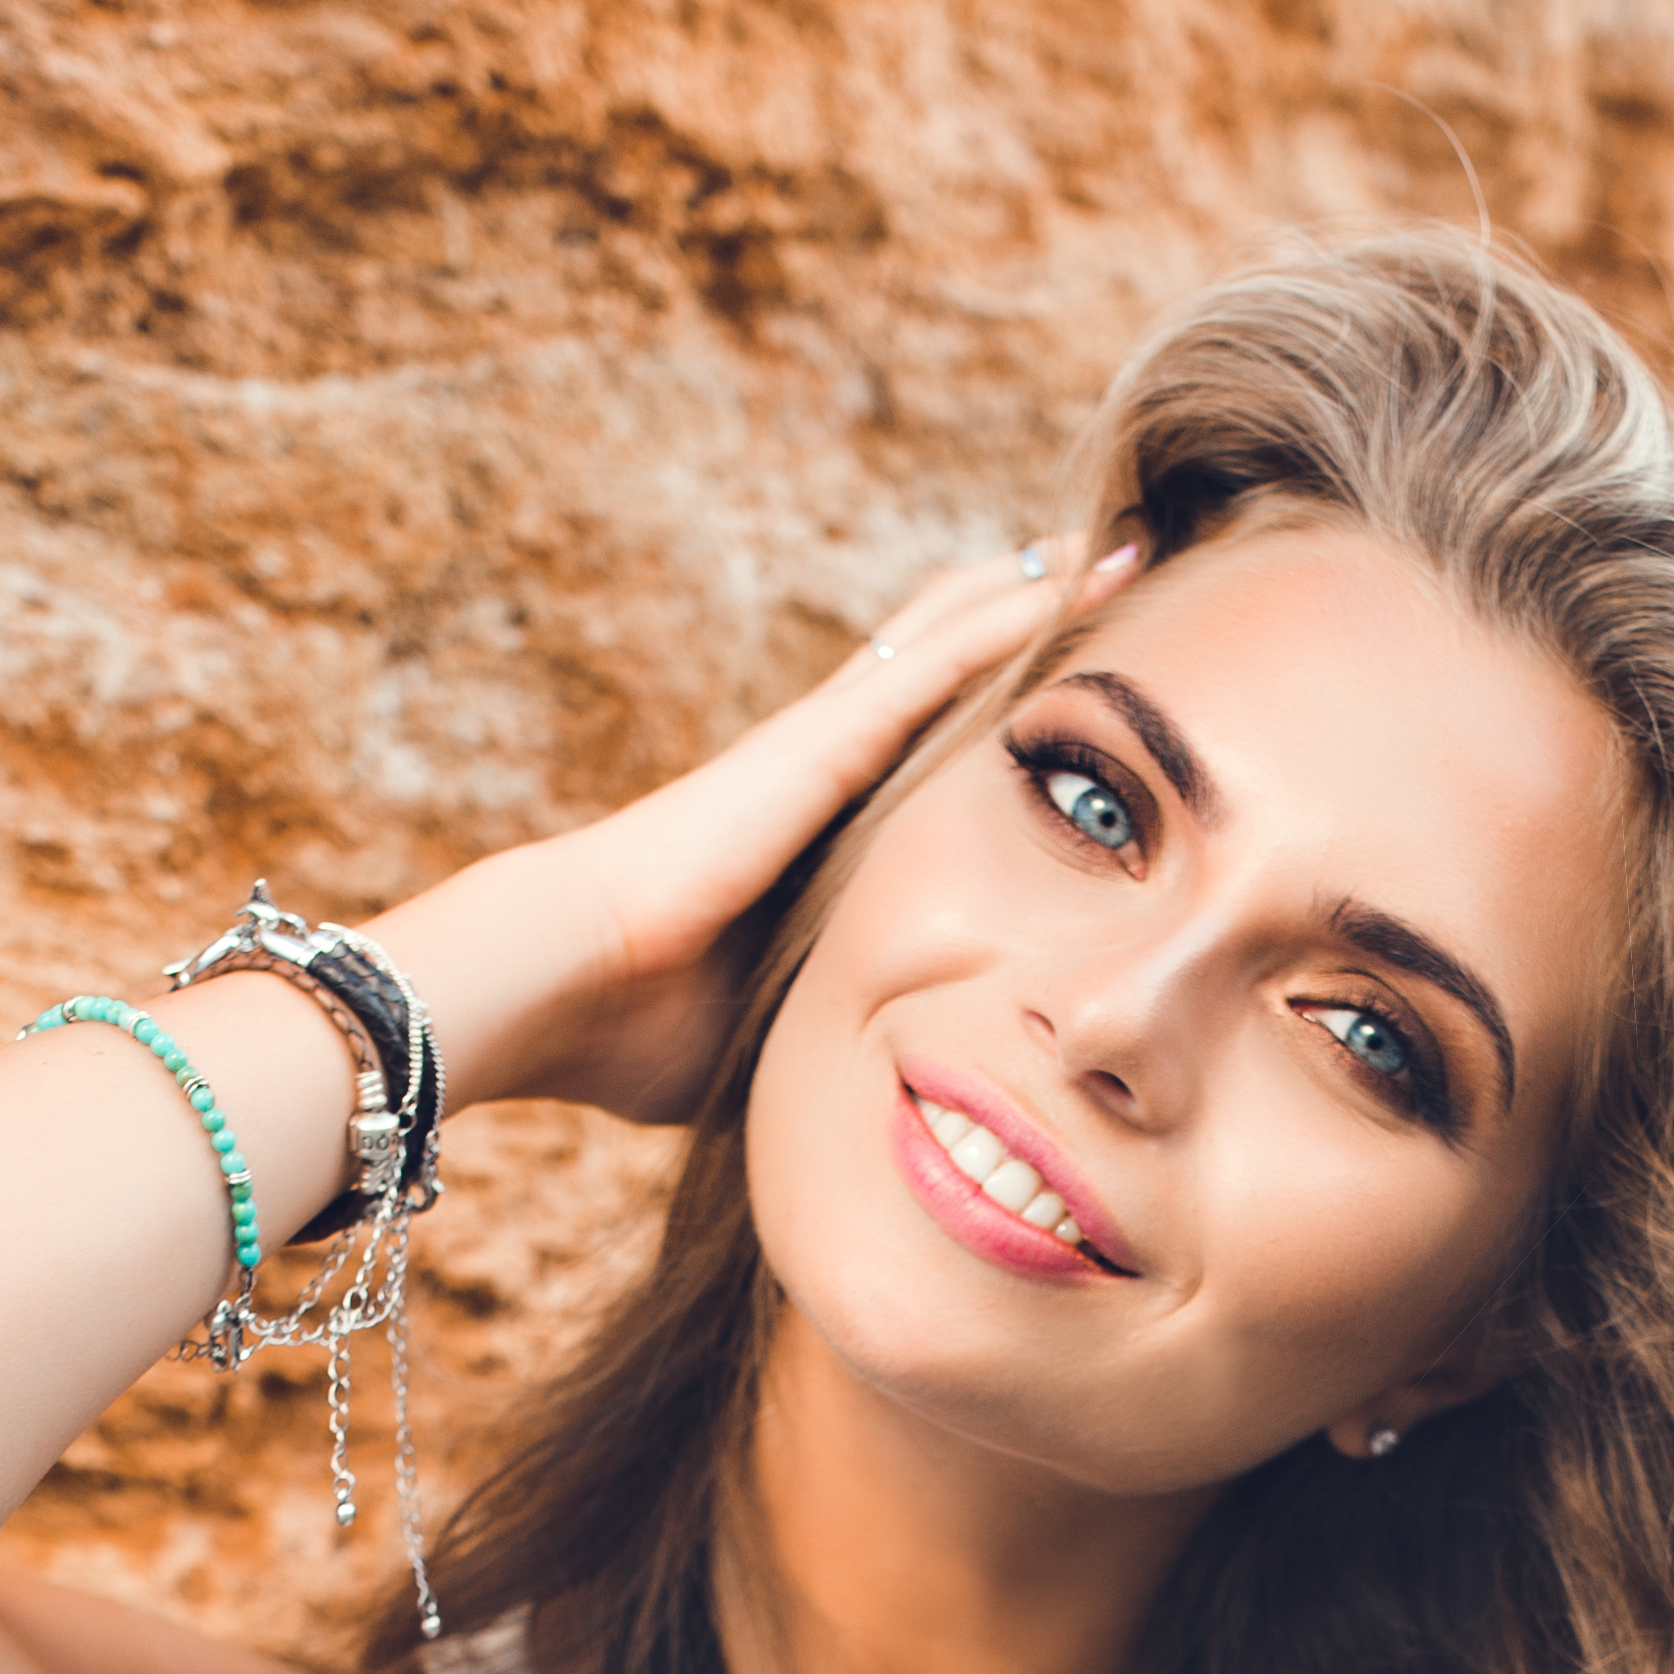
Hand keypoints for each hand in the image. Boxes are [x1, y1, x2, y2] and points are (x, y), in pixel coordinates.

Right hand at [465, 531, 1139, 1133]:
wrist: (562, 983)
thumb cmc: (636, 1033)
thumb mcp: (770, 1041)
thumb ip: (824, 1047)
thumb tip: (857, 1123)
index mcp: (814, 841)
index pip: (915, 763)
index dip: (982, 719)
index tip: (1059, 705)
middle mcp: (823, 772)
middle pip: (938, 671)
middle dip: (1018, 625)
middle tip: (1106, 581)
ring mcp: (823, 747)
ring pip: (947, 640)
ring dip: (1027, 591)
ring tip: (1111, 550)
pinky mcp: (824, 743)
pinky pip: (940, 662)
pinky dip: (1009, 616)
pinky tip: (1072, 576)